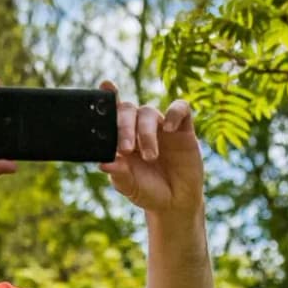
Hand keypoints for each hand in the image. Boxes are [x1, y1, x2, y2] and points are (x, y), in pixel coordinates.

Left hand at [98, 81, 204, 216]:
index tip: (106, 85)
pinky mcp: (183, 130)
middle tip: (127, 149)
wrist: (175, 202)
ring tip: (150, 156)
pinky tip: (169, 129)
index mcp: (120, 136)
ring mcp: (161, 126)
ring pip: (149, 112)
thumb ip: (119, 174)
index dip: (107, 96)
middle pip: (128, 110)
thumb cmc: (147, 190)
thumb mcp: (130, 186)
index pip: (111, 111)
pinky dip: (174, 114)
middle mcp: (138, 126)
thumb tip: (104, 163)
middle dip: (124, 127)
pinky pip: (181, 109)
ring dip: (146, 132)